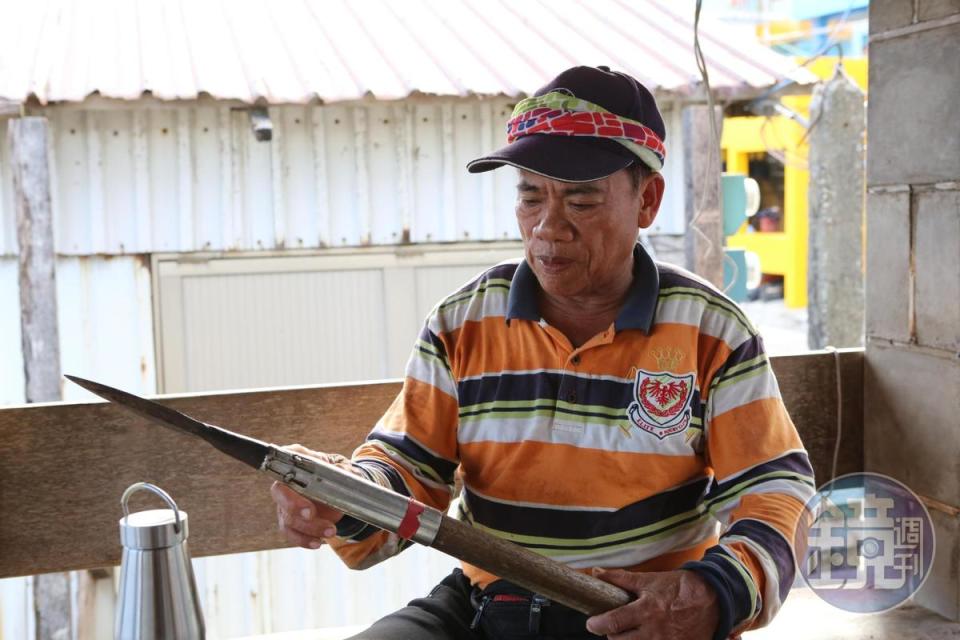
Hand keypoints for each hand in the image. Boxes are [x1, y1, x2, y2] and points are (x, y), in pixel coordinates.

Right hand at [270, 444, 350, 548]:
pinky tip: (317, 542)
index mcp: (300, 460)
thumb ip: (345, 472)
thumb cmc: (339, 474)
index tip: (303, 480)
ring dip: (309, 527)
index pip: (288, 460)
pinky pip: (290, 532)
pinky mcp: (288, 520)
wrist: (340, 490)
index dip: (292, 472)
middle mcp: (287, 481)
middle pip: (280, 493)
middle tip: (311, 514)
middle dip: (294, 506)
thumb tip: (345, 475)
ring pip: (287, 516)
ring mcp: (285, 502)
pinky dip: (304, 539)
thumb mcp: (346, 469)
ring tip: (330, 531)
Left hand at [586, 569, 718, 639]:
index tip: (591, 624)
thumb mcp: (649, 580)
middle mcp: (654, 632)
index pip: (613, 623)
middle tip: (612, 628)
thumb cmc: (678, 588)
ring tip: (630, 633)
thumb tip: (597, 573)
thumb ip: (621, 579)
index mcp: (646, 611)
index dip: (597, 625)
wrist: (711, 599)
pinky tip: (646, 637)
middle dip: (612, 636)